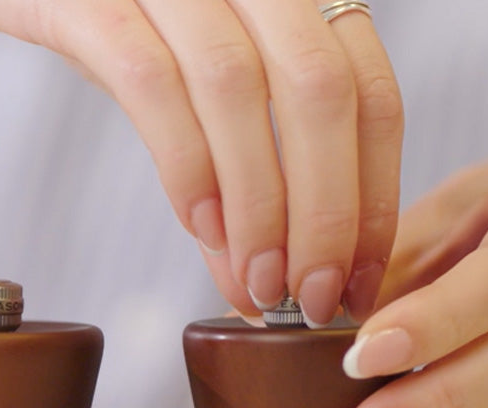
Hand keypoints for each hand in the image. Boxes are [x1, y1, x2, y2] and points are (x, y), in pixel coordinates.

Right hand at [0, 0, 402, 325]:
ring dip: (257, 207)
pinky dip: (184, 165)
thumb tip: (260, 287)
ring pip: (239, 91)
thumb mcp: (195, 88)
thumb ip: (235, 177)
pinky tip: (199, 228)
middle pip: (320, 93)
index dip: (373, 198)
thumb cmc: (114, 25)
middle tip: (309, 299)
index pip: (368, 93)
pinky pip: (149, 83)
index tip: (356, 284)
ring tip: (254, 285)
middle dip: (325, 215)